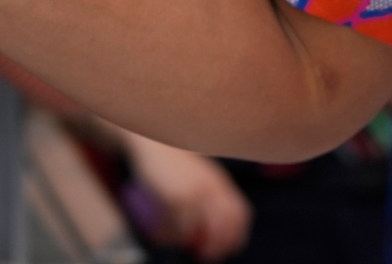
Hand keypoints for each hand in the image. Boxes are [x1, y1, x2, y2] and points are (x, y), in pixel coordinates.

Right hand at [121, 134, 250, 260]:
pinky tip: (161, 236)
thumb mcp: (200, 173)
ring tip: (177, 242)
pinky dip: (168, 236)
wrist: (153, 140)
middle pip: (223, 228)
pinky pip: (175, 227)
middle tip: (204, 255)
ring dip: (187, 242)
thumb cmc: (175, 160)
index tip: (226, 249)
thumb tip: (216, 227)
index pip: (239, 215)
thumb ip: (212, 193)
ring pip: (196, 231)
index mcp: (220, 182)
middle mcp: (211, 189)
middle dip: (215, 247)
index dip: (235, 236)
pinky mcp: (174, 197)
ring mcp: (193, 193)